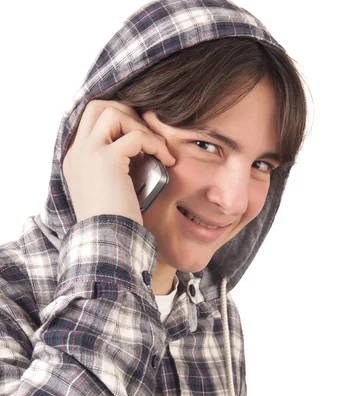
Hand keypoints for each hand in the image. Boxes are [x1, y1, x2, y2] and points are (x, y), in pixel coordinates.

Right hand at [62, 100, 175, 224]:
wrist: (106, 242)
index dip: (116, 121)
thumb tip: (139, 157)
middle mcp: (77, 153)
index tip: (139, 136)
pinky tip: (166, 160)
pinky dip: (155, 144)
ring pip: (112, 112)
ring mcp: (89, 154)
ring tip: (157, 147)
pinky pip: (135, 135)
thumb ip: (114, 172)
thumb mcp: (109, 193)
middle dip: (126, 112)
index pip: (90, 122)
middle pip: (96, 107)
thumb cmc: (113, 225)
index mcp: (75, 161)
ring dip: (139, 125)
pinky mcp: (107, 160)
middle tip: (147, 134)